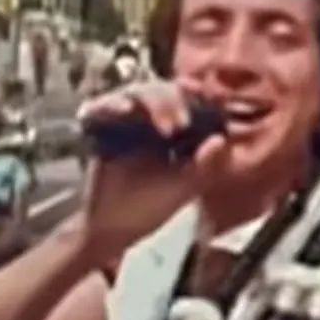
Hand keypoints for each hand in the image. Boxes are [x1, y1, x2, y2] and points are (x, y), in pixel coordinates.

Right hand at [74, 82, 229, 263]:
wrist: (112, 230)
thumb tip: (221, 139)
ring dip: (151, 102)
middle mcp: (148, 120)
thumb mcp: (184, 189)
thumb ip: (205, 167)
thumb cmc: (150, 208)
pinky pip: (100, 107)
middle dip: (174, 101)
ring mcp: (122, 122)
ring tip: (165, 127)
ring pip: (136, 92)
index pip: (187, 99)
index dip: (197, 93)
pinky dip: (111, 104)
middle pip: (162, 89)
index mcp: (174, 129)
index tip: (206, 98)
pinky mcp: (98, 128)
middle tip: (182, 124)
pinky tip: (124, 110)